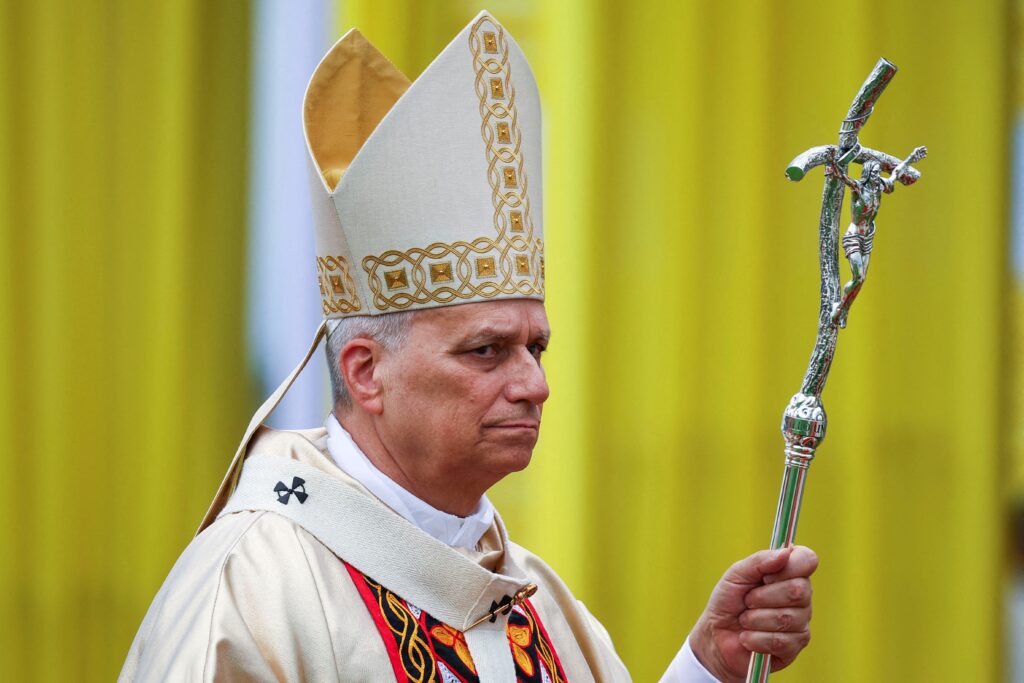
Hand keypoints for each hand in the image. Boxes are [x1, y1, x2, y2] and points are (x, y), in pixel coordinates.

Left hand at [688, 546, 817, 681]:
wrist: (716, 635)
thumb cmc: (729, 600)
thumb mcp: (736, 574)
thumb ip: (759, 561)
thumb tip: (785, 552)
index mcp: (789, 573)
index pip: (807, 560)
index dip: (788, 567)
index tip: (765, 576)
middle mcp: (801, 596)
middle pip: (799, 591)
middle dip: (762, 596)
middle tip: (748, 600)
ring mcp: (801, 623)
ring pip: (786, 618)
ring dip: (755, 619)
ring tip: (745, 620)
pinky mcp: (794, 647)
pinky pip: (780, 641)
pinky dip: (755, 638)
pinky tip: (748, 637)